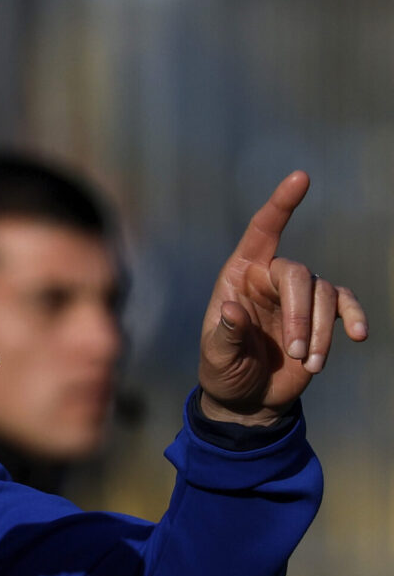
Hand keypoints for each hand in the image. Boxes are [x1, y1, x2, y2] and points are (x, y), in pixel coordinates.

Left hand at [199, 171, 367, 424]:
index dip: (280, 205)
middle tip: (297, 353)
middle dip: (301, 314)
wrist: (247, 398)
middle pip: (298, 274)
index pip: (261, 232)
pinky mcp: (321, 315)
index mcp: (238, 277)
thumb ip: (225, 335)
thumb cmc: (224, 372)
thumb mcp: (216, 358)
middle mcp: (268, 279)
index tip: (301, 177)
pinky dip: (353, 318)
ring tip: (309, 364)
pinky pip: (344, 304)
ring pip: (323, 294)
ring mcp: (297, 296)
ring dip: (320, 331)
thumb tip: (233, 310)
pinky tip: (358, 336)